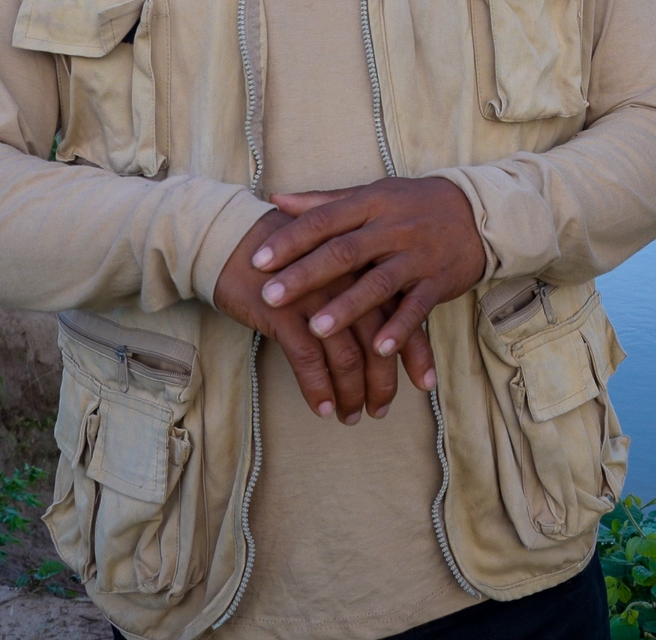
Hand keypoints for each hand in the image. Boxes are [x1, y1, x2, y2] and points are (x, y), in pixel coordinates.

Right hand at [212, 209, 415, 423]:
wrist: (230, 238)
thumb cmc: (286, 257)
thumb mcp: (330, 267)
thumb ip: (359, 291)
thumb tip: (384, 331)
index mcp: (364, 269)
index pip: (402, 314)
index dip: (416, 352)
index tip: (425, 383)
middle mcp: (347, 283)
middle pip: (378, 342)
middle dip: (383, 383)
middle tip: (381, 409)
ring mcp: (317, 297)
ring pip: (347, 357)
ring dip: (351, 393)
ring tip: (352, 416)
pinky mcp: (284, 312)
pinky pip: (308, 360)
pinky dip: (318, 389)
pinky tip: (322, 409)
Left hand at [250, 178, 488, 389]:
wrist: (478, 213)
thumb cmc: (414, 205)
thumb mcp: (372, 194)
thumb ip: (324, 201)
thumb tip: (275, 199)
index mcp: (371, 204)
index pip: (323, 221)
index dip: (289, 240)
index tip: (257, 261)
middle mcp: (392, 228)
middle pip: (344, 252)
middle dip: (305, 276)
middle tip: (271, 297)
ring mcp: (417, 256)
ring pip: (378, 283)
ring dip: (348, 308)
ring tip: (317, 330)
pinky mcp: (438, 281)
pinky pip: (418, 308)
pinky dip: (400, 329)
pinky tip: (379, 350)